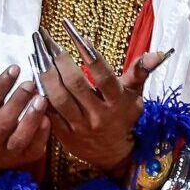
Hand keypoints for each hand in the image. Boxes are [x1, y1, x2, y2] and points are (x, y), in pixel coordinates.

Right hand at [0, 69, 48, 172]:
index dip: (0, 86)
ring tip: (41, 99)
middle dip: (17, 101)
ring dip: (31, 118)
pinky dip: (42, 133)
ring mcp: (7, 153)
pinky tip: (47, 118)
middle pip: (3, 122)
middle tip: (30, 84)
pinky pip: (34, 147)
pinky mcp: (25, 158)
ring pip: (20, 137)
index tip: (14, 69)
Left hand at [37, 47, 170, 174]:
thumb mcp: (134, 96)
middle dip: (60, 60)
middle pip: (75, 84)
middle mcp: (98, 114)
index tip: (77, 35)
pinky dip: (40, 94)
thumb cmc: (123, 117)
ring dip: (46, 75)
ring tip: (38, 55)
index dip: (90, 55)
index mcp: (116, 102)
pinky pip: (48, 112)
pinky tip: (33, 76)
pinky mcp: (64, 134)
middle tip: (48, 41)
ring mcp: (79, 125)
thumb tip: (156, 53)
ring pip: (58, 98)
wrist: (112, 154)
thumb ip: (140, 72)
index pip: (103, 76)